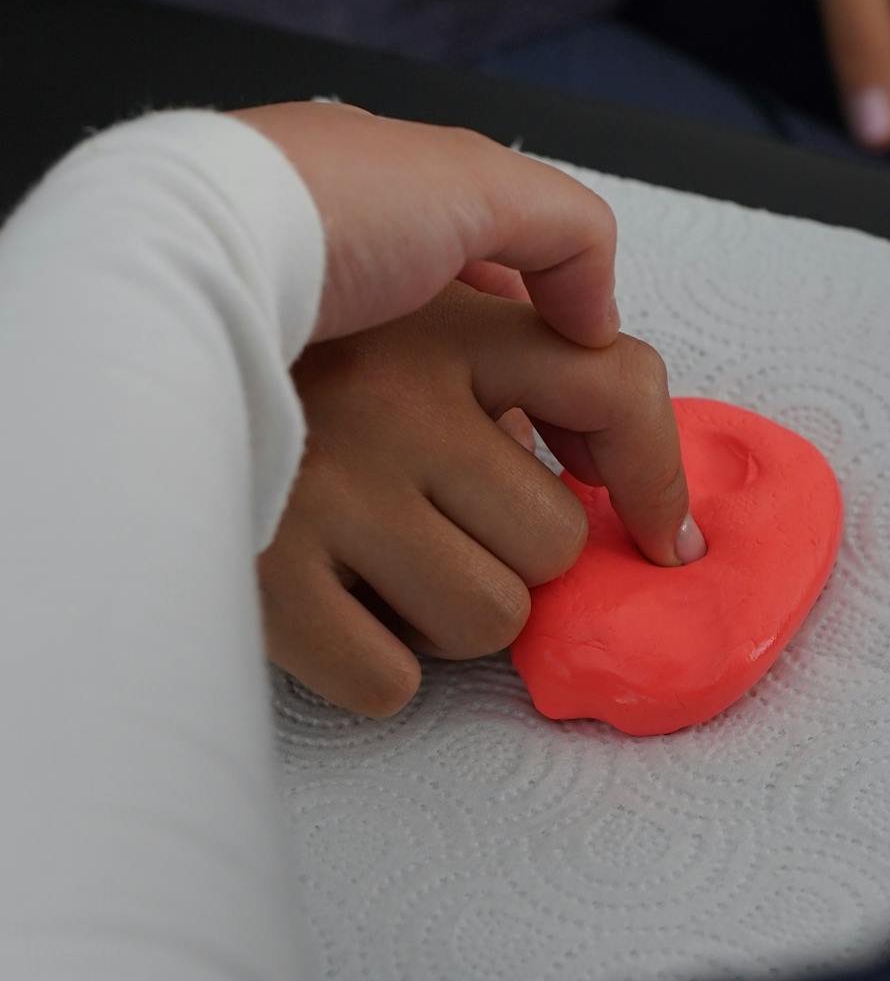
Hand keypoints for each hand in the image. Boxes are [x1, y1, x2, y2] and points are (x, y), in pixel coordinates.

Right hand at [261, 280, 699, 714]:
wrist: (137, 340)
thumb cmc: (292, 338)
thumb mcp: (407, 296)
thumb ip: (507, 335)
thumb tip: (616, 452)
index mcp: (444, 326)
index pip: (617, 384)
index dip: (655, 477)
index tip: (662, 537)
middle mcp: (398, 399)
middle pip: (556, 541)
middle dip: (517, 559)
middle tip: (450, 531)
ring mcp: (334, 489)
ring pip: (492, 619)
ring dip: (452, 618)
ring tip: (391, 568)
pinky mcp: (270, 576)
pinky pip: (392, 684)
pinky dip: (379, 671)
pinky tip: (344, 612)